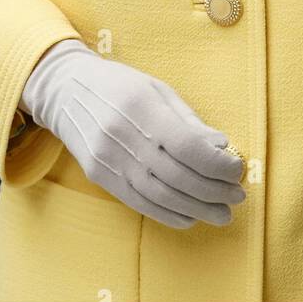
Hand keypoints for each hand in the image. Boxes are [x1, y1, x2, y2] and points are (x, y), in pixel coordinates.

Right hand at [20, 40, 245, 228]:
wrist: (65, 90)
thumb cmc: (120, 85)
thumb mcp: (157, 90)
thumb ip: (188, 120)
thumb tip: (221, 146)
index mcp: (141, 106)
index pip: (186, 145)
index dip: (216, 163)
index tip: (236, 170)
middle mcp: (122, 135)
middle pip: (176, 175)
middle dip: (213, 191)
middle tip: (237, 196)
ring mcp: (108, 159)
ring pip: (159, 195)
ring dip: (196, 209)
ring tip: (222, 213)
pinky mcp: (100, 176)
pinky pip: (138, 202)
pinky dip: (168, 214)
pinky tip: (190, 216)